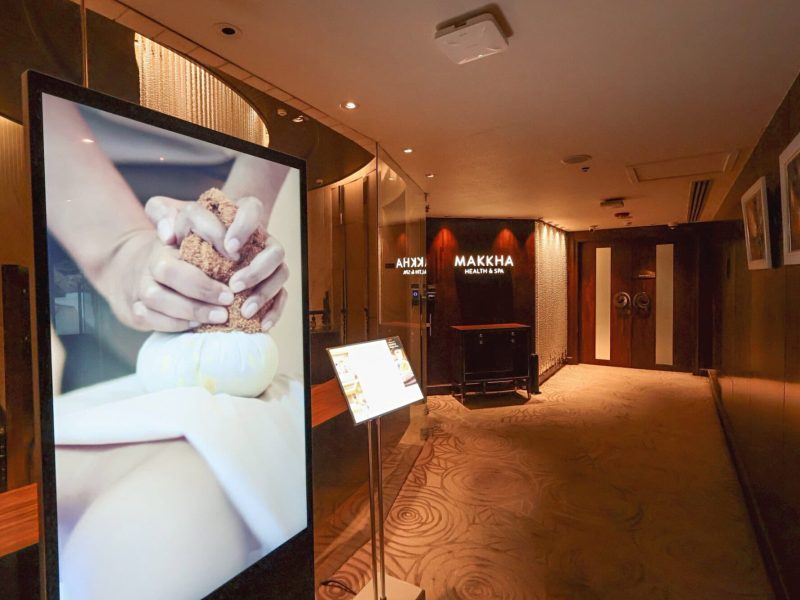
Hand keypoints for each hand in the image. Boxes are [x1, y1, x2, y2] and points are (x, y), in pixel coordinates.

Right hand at [116, 233, 234, 331]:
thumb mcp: (200, 245)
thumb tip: (231, 249)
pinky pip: (149, 318)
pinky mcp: (135, 310)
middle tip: (229, 299)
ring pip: (156, 297)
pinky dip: (174, 324)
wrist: (144, 276)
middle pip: (167, 270)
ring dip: (190, 309)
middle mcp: (152, 262)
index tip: (236, 258)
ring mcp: (140, 286)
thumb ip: (214, 236)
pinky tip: (197, 325)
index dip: (211, 241)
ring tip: (219, 316)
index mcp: (171, 242)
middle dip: (201, 287)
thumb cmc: (185, 261)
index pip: (185, 234)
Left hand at [145, 195, 288, 330]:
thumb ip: (161, 212)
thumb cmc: (184, 229)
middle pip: (275, 250)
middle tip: (233, 285)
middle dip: (256, 269)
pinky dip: (274, 311)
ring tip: (243, 310)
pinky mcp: (271, 281)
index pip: (252, 209)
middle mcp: (262, 237)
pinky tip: (260, 324)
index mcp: (240, 213)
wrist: (195, 248)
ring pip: (281, 272)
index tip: (228, 248)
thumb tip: (167, 234)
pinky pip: (282, 296)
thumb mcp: (170, 214)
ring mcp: (269, 260)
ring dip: (264, 292)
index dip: (245, 228)